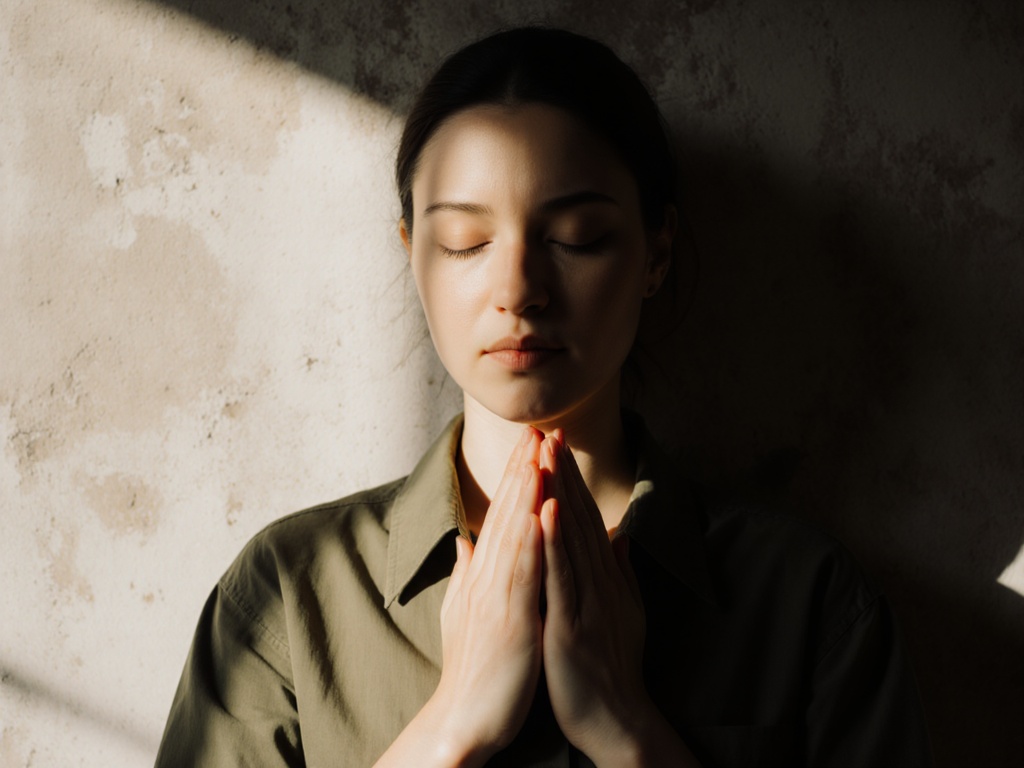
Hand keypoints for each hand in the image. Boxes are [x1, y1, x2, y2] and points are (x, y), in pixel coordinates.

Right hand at [421, 427, 545, 763]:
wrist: (464, 718)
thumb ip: (467, 575)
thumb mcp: (466, 613)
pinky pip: (523, 573)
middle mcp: (487, 578)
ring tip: (541, 455)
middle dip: (525, 469)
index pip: (504, 516)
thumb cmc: (473, 668)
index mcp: (484, 576)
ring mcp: (496, 597)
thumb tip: (466, 541)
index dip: (519, 477)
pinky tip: (545, 513)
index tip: (534, 443)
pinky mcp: (509, 620)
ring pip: (514, 534)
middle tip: (540, 429)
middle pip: (508, 514)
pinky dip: (533, 540)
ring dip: (528, 492)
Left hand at [537, 434, 651, 763]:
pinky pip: (562, 578)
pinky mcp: (574, 625)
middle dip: (563, 473)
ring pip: (571, 538)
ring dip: (559, 493)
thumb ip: (620, 572)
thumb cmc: (613, 667)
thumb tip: (620, 534)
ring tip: (547, 454)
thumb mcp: (622, 612)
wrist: (618, 721)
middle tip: (550, 432)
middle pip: (579, 518)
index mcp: (603, 579)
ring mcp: (588, 601)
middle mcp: (599, 582)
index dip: (570, 481)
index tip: (554, 445)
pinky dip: (554, 542)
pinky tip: (545, 511)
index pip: (584, 520)